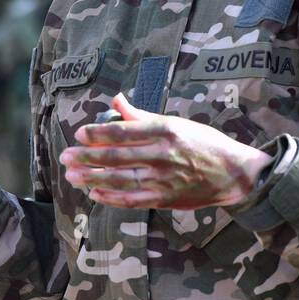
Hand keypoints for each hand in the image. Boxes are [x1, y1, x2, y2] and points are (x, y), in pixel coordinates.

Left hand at [59, 93, 269, 208]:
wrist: (233, 173)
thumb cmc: (204, 143)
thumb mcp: (175, 123)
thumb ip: (142, 115)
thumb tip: (116, 100)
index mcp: (164, 130)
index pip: (123, 131)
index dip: (98, 134)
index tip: (79, 134)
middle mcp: (162, 154)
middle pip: (116, 156)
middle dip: (86, 157)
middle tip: (65, 156)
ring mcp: (163, 179)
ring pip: (120, 179)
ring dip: (92, 178)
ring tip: (72, 175)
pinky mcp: (165, 198)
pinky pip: (132, 199)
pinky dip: (111, 197)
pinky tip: (94, 192)